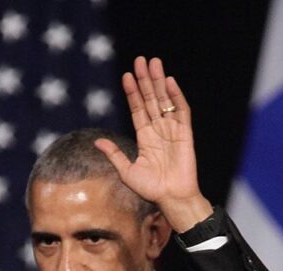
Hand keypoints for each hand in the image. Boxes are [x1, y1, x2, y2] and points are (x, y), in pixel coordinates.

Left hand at [94, 56, 212, 232]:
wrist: (172, 198)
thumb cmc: (151, 189)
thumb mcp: (127, 171)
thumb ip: (114, 154)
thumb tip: (98, 141)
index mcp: (145, 138)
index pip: (138, 109)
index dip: (132, 92)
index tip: (126, 76)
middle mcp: (159, 130)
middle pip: (151, 99)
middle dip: (145, 80)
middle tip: (141, 60)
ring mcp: (172, 130)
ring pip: (164, 100)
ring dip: (159, 82)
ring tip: (153, 63)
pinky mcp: (185, 134)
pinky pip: (181, 111)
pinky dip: (176, 96)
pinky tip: (169, 82)